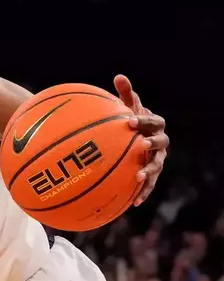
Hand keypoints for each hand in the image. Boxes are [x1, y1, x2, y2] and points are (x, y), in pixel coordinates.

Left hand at [115, 75, 167, 205]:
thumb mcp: (127, 107)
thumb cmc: (130, 120)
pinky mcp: (151, 174)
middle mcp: (160, 143)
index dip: (144, 121)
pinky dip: (143, 192)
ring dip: (149, 172)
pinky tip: (134, 203)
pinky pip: (149, 185)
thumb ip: (125, 94)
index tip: (129, 120)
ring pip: (157, 166)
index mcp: (154, 126)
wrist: (137, 136)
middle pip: (160, 144)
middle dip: (151, 144)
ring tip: (138, 178)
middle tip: (140, 145)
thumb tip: (119, 76)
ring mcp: (157, 159)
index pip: (153, 122)